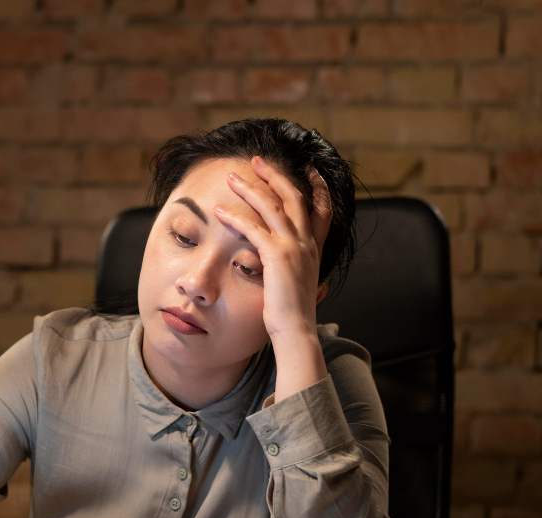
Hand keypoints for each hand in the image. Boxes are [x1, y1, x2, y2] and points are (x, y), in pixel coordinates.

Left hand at [212, 156, 332, 342]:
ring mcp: (294, 248)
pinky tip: (219, 212)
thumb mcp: (302, 286)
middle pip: (294, 196)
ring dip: (250, 188)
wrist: (296, 332)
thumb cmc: (293, 314)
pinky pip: (253, 228)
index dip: (318, 187)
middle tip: (256, 161)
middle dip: (275, 175)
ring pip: (272, 205)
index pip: (322, 209)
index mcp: (314, 249)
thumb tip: (306, 277)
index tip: (310, 169)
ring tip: (232, 178)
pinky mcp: (277, 256)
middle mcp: (307, 243)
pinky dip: (235, 217)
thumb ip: (302, 273)